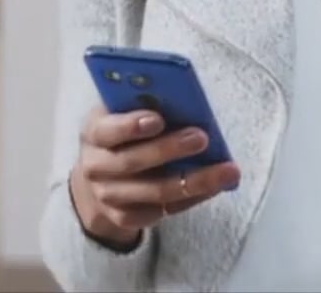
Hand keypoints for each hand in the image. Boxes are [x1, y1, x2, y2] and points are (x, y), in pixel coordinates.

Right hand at [68, 105, 240, 248]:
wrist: (100, 176)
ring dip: (194, 181)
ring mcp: (109, 196)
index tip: (158, 119)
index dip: (131, 126)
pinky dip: (193, 198)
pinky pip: (164, 211)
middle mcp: (95, 168)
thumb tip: (185, 101)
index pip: (107, 130)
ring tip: (227, 170)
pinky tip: (216, 186)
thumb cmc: (123, 133)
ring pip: (154, 192)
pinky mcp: (126, 218)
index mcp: (94, 133)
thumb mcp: (123, 112)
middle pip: (133, 162)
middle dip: (169, 149)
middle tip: (202, 138)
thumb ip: (144, 106)